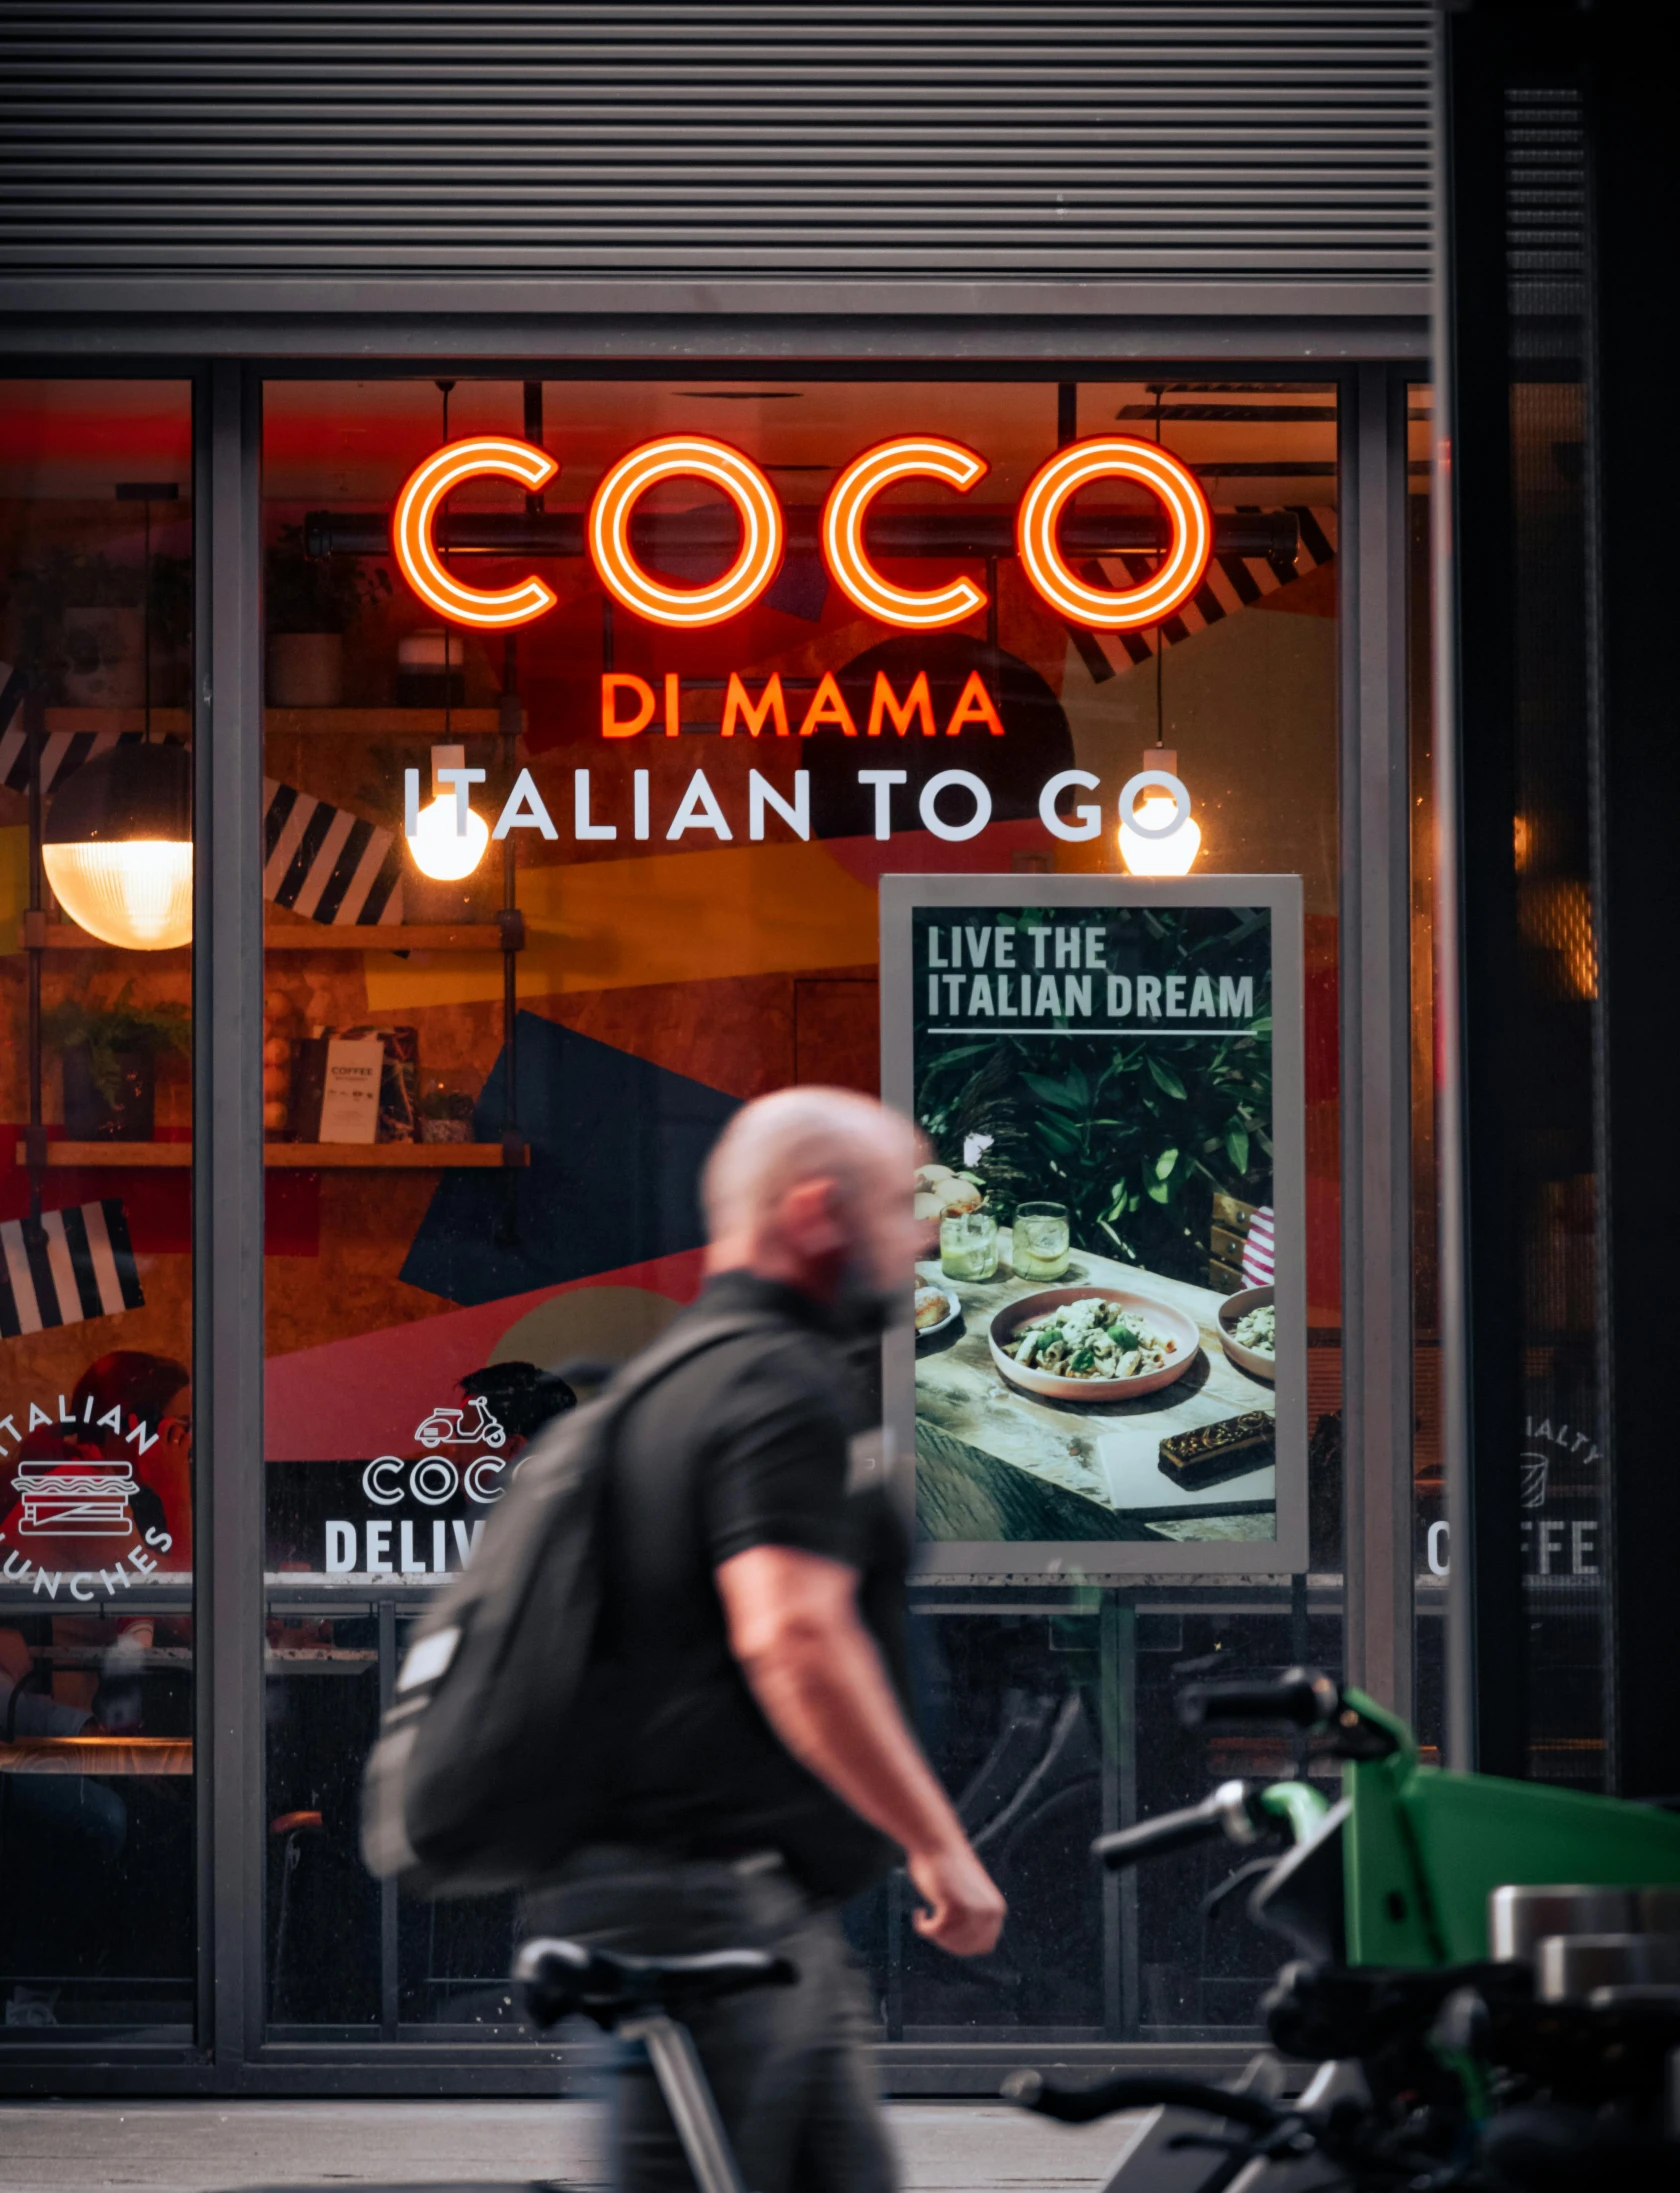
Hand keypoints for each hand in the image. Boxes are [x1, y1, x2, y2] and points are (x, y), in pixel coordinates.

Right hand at [907, 1838, 1005, 1956]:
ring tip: (927, 1916)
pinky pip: (933, 1932)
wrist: (937, 1841)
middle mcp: (989, 1913)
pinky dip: (923, 1926)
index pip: (984, 1945)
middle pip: (966, 1948)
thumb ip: (972, 1919)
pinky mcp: (953, 1907)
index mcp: (997, 1909)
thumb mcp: (969, 1896)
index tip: (946, 1932)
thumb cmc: (947, 1865)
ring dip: (935, 1933)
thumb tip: (964, 1946)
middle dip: (948, 1940)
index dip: (963, 1943)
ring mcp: (972, 1911)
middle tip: (933, 1924)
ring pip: (950, 1942)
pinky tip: (920, 1913)